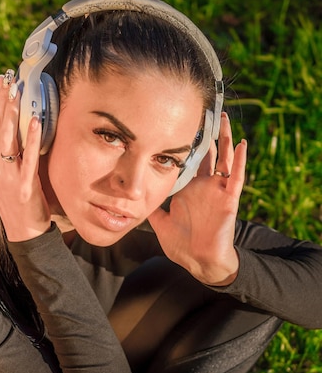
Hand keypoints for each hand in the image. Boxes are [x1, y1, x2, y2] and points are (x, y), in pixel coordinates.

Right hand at [0, 73, 50, 241]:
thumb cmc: (18, 199)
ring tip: (19, 92)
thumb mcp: (6, 173)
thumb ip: (7, 152)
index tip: (2, 81)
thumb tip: (16, 125)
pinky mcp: (24, 186)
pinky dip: (32, 138)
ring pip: (8, 137)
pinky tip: (36, 121)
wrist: (23, 231)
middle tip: (9, 78)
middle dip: (2, 99)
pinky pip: (28, 157)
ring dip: (13, 112)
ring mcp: (7, 176)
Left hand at [148, 112, 246, 285]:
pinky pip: (237, 178)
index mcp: (188, 190)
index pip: (187, 162)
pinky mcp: (228, 200)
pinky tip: (242, 144)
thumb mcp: (160, 223)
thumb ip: (149, 209)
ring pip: (224, 159)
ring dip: (225, 139)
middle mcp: (204, 187)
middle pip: (207, 154)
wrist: (199, 262)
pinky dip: (240, 161)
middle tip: (203, 110)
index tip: (177, 123)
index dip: (184, 144)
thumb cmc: (182, 245)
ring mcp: (217, 192)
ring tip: (223, 118)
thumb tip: (131, 200)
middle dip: (205, 134)